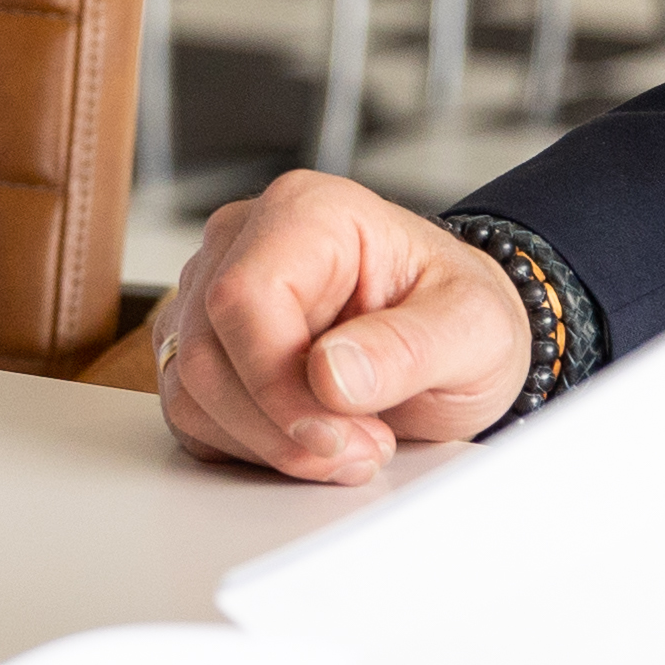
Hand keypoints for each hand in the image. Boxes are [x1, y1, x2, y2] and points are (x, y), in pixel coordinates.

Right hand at [151, 171, 527, 483]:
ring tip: (349, 446)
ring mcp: (211, 295)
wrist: (452, 339)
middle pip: (207, 351)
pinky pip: (191, 412)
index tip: (334, 436)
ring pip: (190, 390)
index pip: (242, 298)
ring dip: (267, 443)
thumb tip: (331, 375)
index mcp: (306, 213)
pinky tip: (308, 440)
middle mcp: (242, 243)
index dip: (275, 381)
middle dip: (279, 426)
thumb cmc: (458, 314)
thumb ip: (408, 347)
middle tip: (362, 450)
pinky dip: (247, 447)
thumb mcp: (474, 327)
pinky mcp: (204, 347)